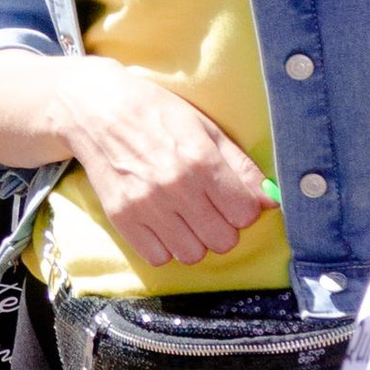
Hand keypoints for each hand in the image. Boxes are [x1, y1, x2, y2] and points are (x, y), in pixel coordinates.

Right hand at [56, 61, 269, 266]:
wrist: (97, 111)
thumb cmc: (158, 114)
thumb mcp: (206, 128)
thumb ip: (241, 166)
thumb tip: (271, 200)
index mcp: (200, 160)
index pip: (245, 214)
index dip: (244, 209)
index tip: (232, 199)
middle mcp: (175, 187)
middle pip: (223, 240)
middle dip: (223, 227)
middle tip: (209, 209)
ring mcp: (146, 206)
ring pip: (193, 254)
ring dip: (195, 240)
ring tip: (185, 217)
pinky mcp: (122, 219)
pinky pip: (159, 257)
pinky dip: (165, 246)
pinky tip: (163, 223)